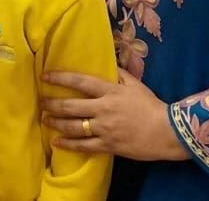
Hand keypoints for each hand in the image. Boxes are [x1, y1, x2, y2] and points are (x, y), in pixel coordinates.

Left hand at [41, 70, 189, 161]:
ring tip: (45, 119)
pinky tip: (57, 142)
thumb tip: (105, 62)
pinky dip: (68, 144)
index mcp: (110, 91)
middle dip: (52, 104)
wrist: (167, 132)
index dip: (60, 78)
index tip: (45, 76)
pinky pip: (84, 146)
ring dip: (56, 123)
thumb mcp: (135, 84)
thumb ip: (118, 74)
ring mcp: (105, 128)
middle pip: (71, 106)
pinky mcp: (108, 145)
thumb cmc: (151, 105)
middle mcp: (104, 109)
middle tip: (41, 102)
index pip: (80, 82)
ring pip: (74, 126)